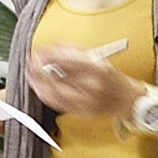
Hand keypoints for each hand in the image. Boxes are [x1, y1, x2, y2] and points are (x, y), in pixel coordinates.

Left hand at [20, 43, 141, 117]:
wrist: (127, 101)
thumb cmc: (112, 77)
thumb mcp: (99, 57)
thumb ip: (76, 50)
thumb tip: (54, 45)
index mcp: (99, 69)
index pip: (68, 61)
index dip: (50, 55)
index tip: (40, 50)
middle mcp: (92, 86)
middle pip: (59, 77)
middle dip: (41, 68)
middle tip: (30, 60)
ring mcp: (86, 101)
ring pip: (56, 93)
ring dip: (39, 83)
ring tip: (30, 73)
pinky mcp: (81, 112)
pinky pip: (59, 104)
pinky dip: (46, 95)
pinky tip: (38, 88)